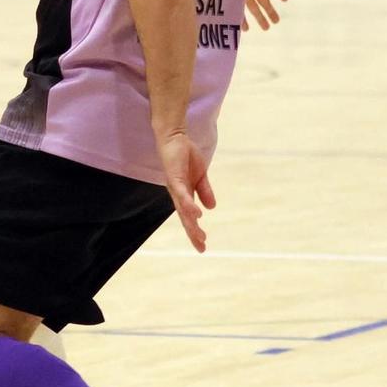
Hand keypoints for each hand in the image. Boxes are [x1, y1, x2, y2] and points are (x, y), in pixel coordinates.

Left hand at [154, 129, 215, 251]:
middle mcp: (178, 194)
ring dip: (191, 223)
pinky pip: (182, 194)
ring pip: (183, 209)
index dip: (195, 232)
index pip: (189, 217)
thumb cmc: (184, 156)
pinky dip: (189, 205)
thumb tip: (212, 207)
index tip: (202, 247)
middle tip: (201, 247)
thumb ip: (205, 191)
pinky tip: (196, 215)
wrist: (174, 138)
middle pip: (185, 218)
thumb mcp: (200, 176)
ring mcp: (175, 187)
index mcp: (184, 195)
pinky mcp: (175, 178)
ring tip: (199, 236)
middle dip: (193, 233)